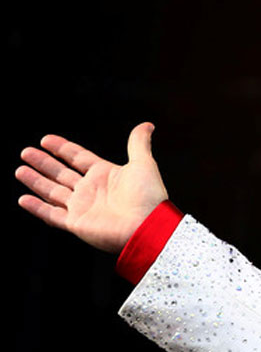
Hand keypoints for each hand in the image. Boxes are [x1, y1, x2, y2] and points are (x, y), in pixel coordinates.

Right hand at [15, 123, 168, 253]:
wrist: (148, 227)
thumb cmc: (149, 197)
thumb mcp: (143, 164)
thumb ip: (138, 144)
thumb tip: (147, 125)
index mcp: (105, 175)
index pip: (78, 158)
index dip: (62, 148)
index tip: (45, 139)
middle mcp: (91, 191)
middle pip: (61, 173)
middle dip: (44, 163)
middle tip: (26, 152)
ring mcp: (82, 207)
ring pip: (52, 192)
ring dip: (36, 181)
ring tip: (20, 170)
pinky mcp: (76, 224)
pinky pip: (51, 215)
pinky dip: (36, 208)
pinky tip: (22, 199)